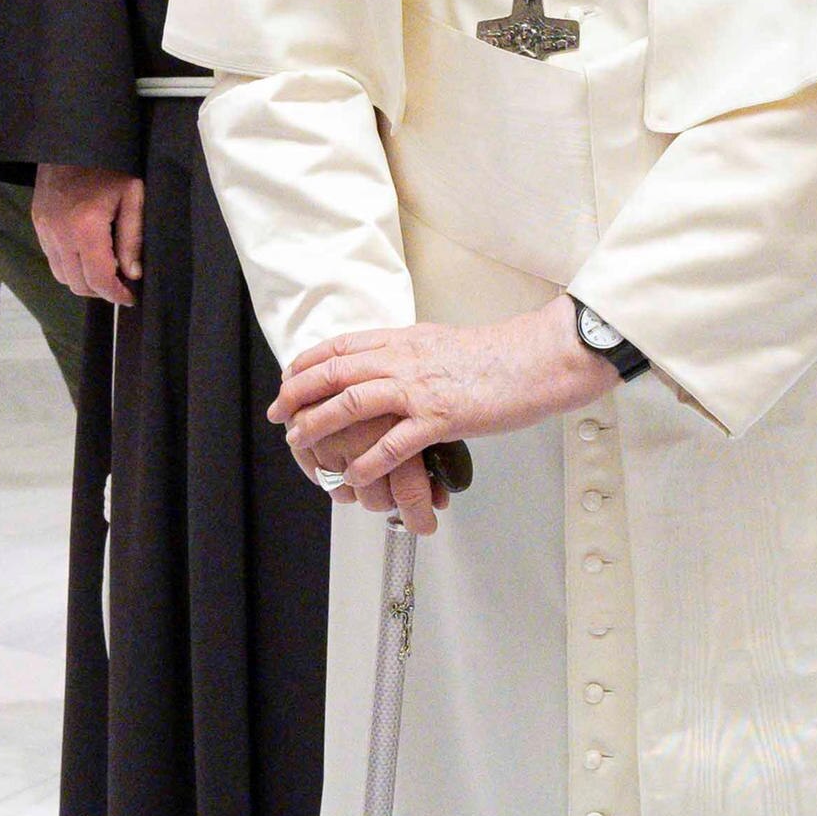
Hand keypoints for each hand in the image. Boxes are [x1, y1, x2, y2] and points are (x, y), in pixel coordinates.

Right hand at [36, 162, 144, 304]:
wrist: (72, 138)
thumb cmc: (110, 164)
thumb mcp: (132, 196)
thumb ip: (132, 237)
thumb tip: (132, 274)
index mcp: (86, 226)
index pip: (98, 279)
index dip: (116, 295)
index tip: (130, 297)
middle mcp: (60, 233)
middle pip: (78, 284)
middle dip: (101, 290)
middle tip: (120, 283)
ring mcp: (44, 229)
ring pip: (61, 275)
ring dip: (83, 279)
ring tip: (103, 268)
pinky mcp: (37, 222)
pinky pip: (51, 258)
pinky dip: (69, 264)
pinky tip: (86, 252)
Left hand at [271, 307, 611, 530]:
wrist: (537, 358)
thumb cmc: (497, 356)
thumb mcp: (441, 343)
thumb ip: (409, 354)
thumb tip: (385, 366)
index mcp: (403, 340)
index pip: (340, 347)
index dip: (306, 365)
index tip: (288, 381)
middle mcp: (404, 359)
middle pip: (335, 371)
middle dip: (298, 394)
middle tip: (279, 415)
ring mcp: (420, 388)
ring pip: (352, 402)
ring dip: (320, 425)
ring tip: (301, 444)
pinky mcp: (440, 417)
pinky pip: (393, 442)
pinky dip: (367, 460)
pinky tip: (354, 475)